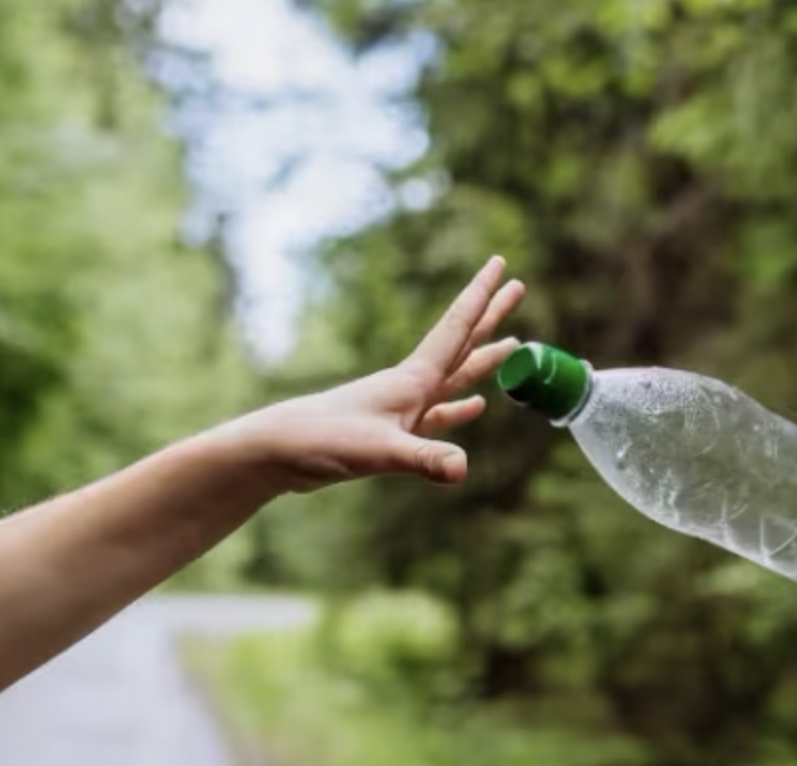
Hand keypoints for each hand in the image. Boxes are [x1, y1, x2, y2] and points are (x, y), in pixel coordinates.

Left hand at [237, 257, 525, 492]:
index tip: (503, 265)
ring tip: (513, 345)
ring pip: (454, 376)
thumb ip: (424, 458)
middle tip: (518, 286)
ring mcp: (402, 407)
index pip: (456, 329)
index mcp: (411, 380)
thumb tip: (463, 468)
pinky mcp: (392, 431)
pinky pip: (438, 414)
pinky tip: (475, 406)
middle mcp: (410, 385)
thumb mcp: (379, 452)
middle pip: (462, 343)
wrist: (278, 451)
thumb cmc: (323, 441)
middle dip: (490, 316)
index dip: (482, 297)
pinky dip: (458, 408)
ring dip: (483, 360)